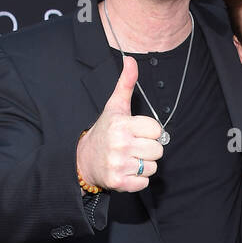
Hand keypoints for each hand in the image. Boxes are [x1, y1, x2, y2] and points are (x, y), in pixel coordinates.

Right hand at [76, 55, 163, 191]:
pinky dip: (138, 179)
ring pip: (152, 167)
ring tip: (129, 158)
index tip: (137, 132)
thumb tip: (131, 60)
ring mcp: (118, 164)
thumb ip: (126, 84)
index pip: (157, 130)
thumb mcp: (114, 107)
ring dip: (143, 165)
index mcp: (122, 125)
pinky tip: (126, 170)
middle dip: (148, 149)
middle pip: (157, 150)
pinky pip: (144, 182)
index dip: (150, 132)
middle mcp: (120, 144)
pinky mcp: (118, 182)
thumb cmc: (104, 131)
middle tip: (133, 147)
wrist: (83, 159)